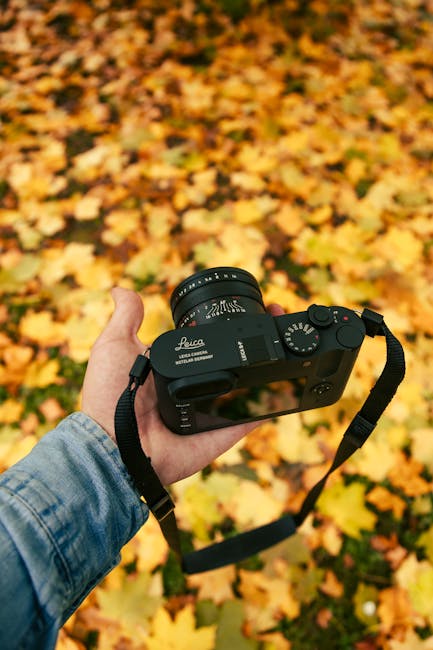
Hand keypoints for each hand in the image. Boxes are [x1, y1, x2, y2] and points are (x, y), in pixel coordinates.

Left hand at [82, 287, 283, 484]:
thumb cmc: (108, 396)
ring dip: (266, 371)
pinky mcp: (216, 436)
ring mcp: (208, 414)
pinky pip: (246, 423)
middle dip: (257, 344)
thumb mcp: (114, 346)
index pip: (209, 341)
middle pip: (232, 363)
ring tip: (287, 347)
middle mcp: (193, 390)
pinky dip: (265, 410)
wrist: (112, 443)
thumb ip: (125, 318)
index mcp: (174, 368)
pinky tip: (283, 389)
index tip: (250, 307)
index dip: (230, 325)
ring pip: (245, 390)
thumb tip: (121, 288)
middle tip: (276, 320)